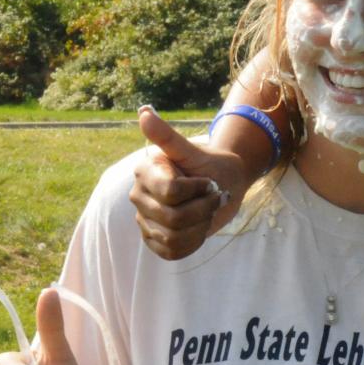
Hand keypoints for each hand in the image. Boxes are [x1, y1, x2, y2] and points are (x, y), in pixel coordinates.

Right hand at [130, 106, 245, 259]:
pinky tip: (199, 228)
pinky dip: (193, 242)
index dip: (198, 191)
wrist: (224, 185)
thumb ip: (168, 136)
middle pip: (174, 218)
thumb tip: (144, 112)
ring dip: (200, 226)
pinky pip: (172, 252)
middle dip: (203, 209)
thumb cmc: (212, 165)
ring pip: (173, 238)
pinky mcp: (154, 239)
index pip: (171, 193)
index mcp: (145, 171)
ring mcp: (144, 219)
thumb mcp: (195, 151)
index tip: (208, 181)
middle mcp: (138, 195)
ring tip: (205, 211)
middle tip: (212, 197)